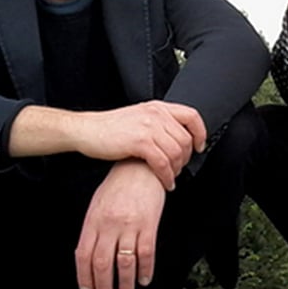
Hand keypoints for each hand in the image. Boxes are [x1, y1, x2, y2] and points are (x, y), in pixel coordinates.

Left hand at [74, 160, 164, 288]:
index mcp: (93, 220)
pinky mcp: (149, 224)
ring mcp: (129, 225)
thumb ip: (93, 229)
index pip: (84, 255)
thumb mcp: (98, 204)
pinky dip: (145, 270)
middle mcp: (109, 225)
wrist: (141, 166)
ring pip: (124, 263)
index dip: (85, 278)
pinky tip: (144, 280)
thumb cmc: (118, 185)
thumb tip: (89, 257)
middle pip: (102, 264)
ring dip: (124, 284)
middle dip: (104, 288)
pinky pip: (146, 253)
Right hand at [77, 100, 205, 190]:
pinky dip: (167, 175)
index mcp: (157, 107)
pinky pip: (163, 162)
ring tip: (171, 177)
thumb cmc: (109, 127)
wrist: (87, 130)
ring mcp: (148, 127)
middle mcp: (156, 114)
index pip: (191, 116)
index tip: (199, 146)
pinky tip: (165, 181)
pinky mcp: (139, 142)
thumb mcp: (138, 117)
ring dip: (177, 169)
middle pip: (185, 138)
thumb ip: (158, 122)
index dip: (200, 132)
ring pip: (176, 152)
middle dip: (186, 158)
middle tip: (180, 168)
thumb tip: (175, 137)